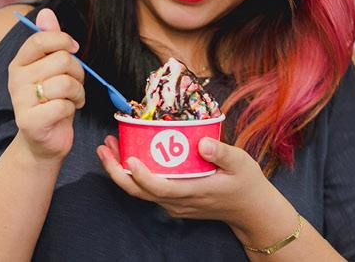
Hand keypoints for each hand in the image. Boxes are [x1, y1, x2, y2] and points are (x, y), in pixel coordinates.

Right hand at [6, 7, 85, 162]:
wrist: (43, 140)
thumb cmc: (52, 100)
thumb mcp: (52, 67)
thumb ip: (50, 40)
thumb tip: (46, 11)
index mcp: (19, 63)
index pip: (41, 39)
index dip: (63, 40)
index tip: (74, 49)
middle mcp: (15, 80)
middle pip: (62, 60)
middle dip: (78, 73)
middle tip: (75, 84)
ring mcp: (20, 101)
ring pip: (65, 83)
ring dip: (78, 92)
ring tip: (72, 99)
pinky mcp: (29, 121)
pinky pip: (63, 105)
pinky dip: (71, 109)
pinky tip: (65, 113)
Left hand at [98, 132, 291, 234]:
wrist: (250, 210)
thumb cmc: (246, 183)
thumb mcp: (241, 163)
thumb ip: (222, 153)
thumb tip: (202, 142)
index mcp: (193, 192)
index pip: (160, 188)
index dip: (142, 175)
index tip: (129, 158)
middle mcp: (178, 202)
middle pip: (139, 192)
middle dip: (117, 171)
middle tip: (104, 147)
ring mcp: (174, 205)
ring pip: (140, 192)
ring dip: (121, 172)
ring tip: (110, 148)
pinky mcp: (174, 202)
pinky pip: (148, 190)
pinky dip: (134, 175)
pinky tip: (130, 156)